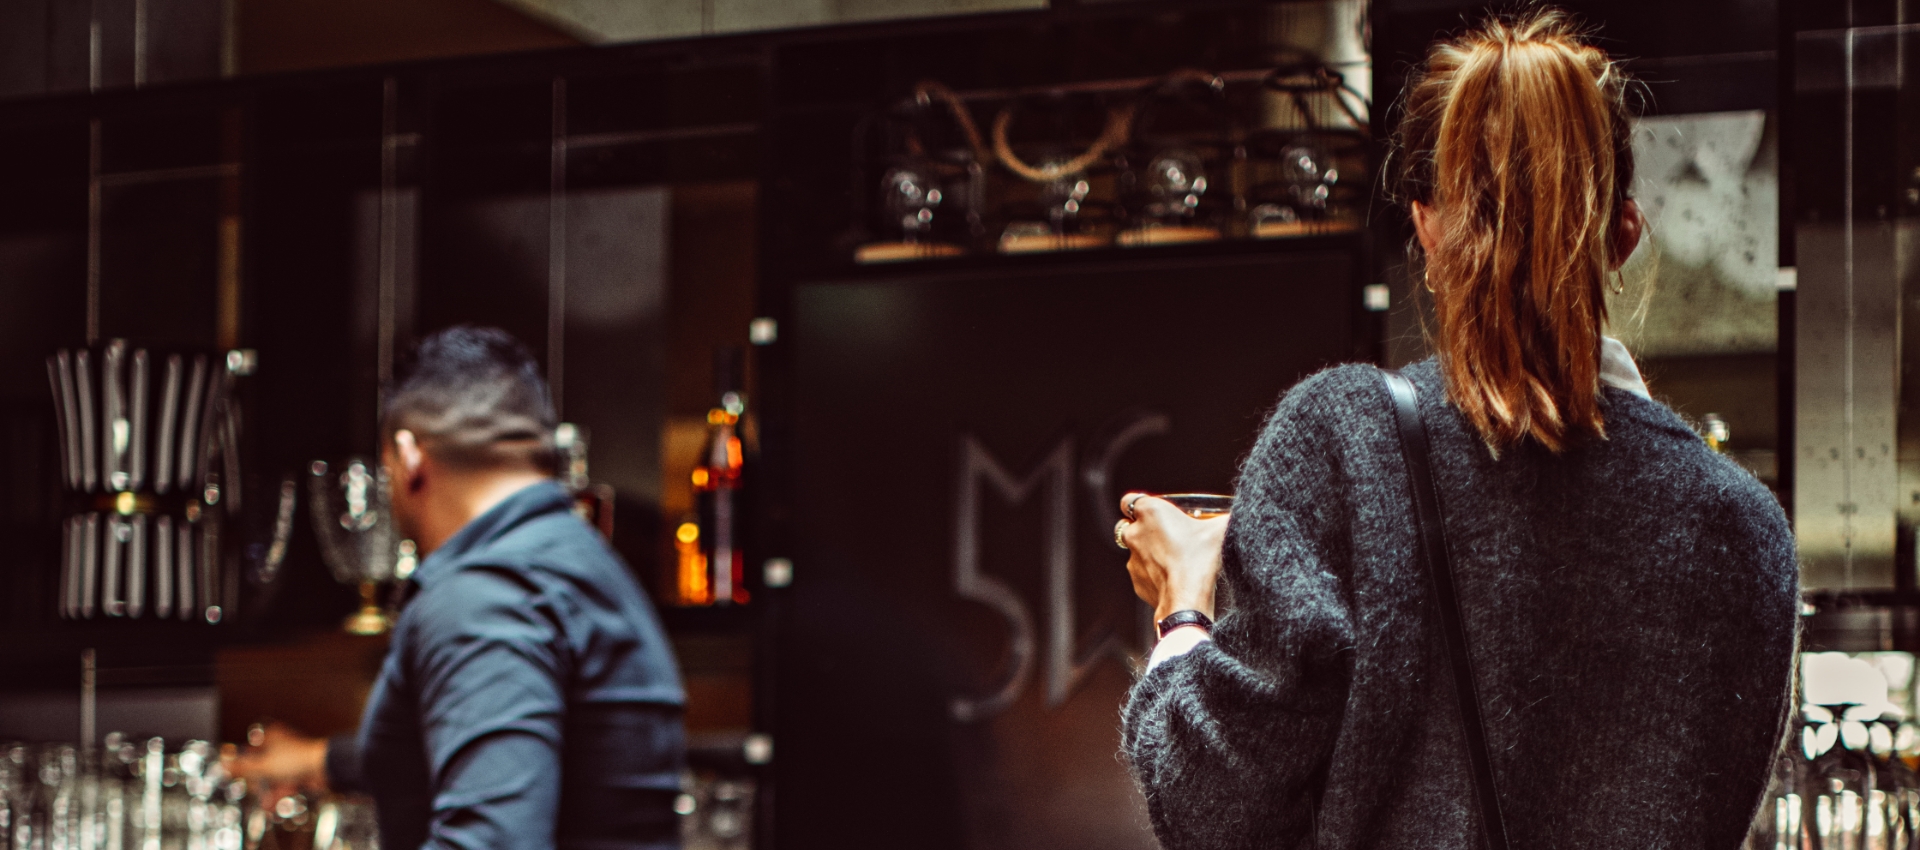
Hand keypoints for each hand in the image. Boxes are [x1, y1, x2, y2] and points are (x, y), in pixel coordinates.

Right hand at [224, 723, 329, 802]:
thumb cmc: (295, 760)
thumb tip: (223, 764)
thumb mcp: (261, 766)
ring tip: (263, 803)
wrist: (325, 768)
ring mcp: (292, 759)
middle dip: (257, 780)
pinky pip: (286, 782)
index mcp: (271, 736)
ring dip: (268, 789)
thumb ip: (242, 767)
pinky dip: (279, 792)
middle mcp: (281, 745)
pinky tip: (271, 805)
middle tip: (252, 788)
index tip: (233, 773)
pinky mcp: (301, 770)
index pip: (250, 748)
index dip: (242, 761)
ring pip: (274, 775)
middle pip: (261, 764)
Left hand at [1117, 493, 1227, 621]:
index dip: (1142, 505)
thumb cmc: (1200, 560)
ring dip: (1149, 552)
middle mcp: (1135, 533)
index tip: (1157, 513)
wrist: (1188, 599)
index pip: (1131, 500)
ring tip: (1174, 559)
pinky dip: (1152, 573)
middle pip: (1130, 525)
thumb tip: (1238, 514)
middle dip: (1144, 529)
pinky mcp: (1135, 580)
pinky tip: (1172, 577)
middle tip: (1168, 535)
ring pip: (1135, 550)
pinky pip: (1141, 572)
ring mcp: (1132, 558)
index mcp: (1150, 511)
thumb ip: (1226, 517)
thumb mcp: (1221, 529)